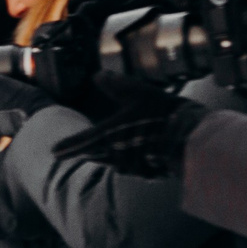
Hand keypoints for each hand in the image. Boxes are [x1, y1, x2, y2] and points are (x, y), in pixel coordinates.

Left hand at [51, 86, 207, 177]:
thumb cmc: (163, 111)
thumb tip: (97, 75)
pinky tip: (147, 156)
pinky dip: (138, 164)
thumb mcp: (138, 92)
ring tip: (127, 148)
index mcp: (111, 132)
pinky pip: (136, 171)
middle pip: (99, 156)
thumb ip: (115, 85)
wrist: (193, 133)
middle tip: (91, 148)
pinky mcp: (147, 172)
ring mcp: (133, 164)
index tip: (54, 152)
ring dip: (118, 158)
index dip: (68, 146)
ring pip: (117, 165)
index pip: (84, 140)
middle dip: (94, 152)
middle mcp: (118, 151)